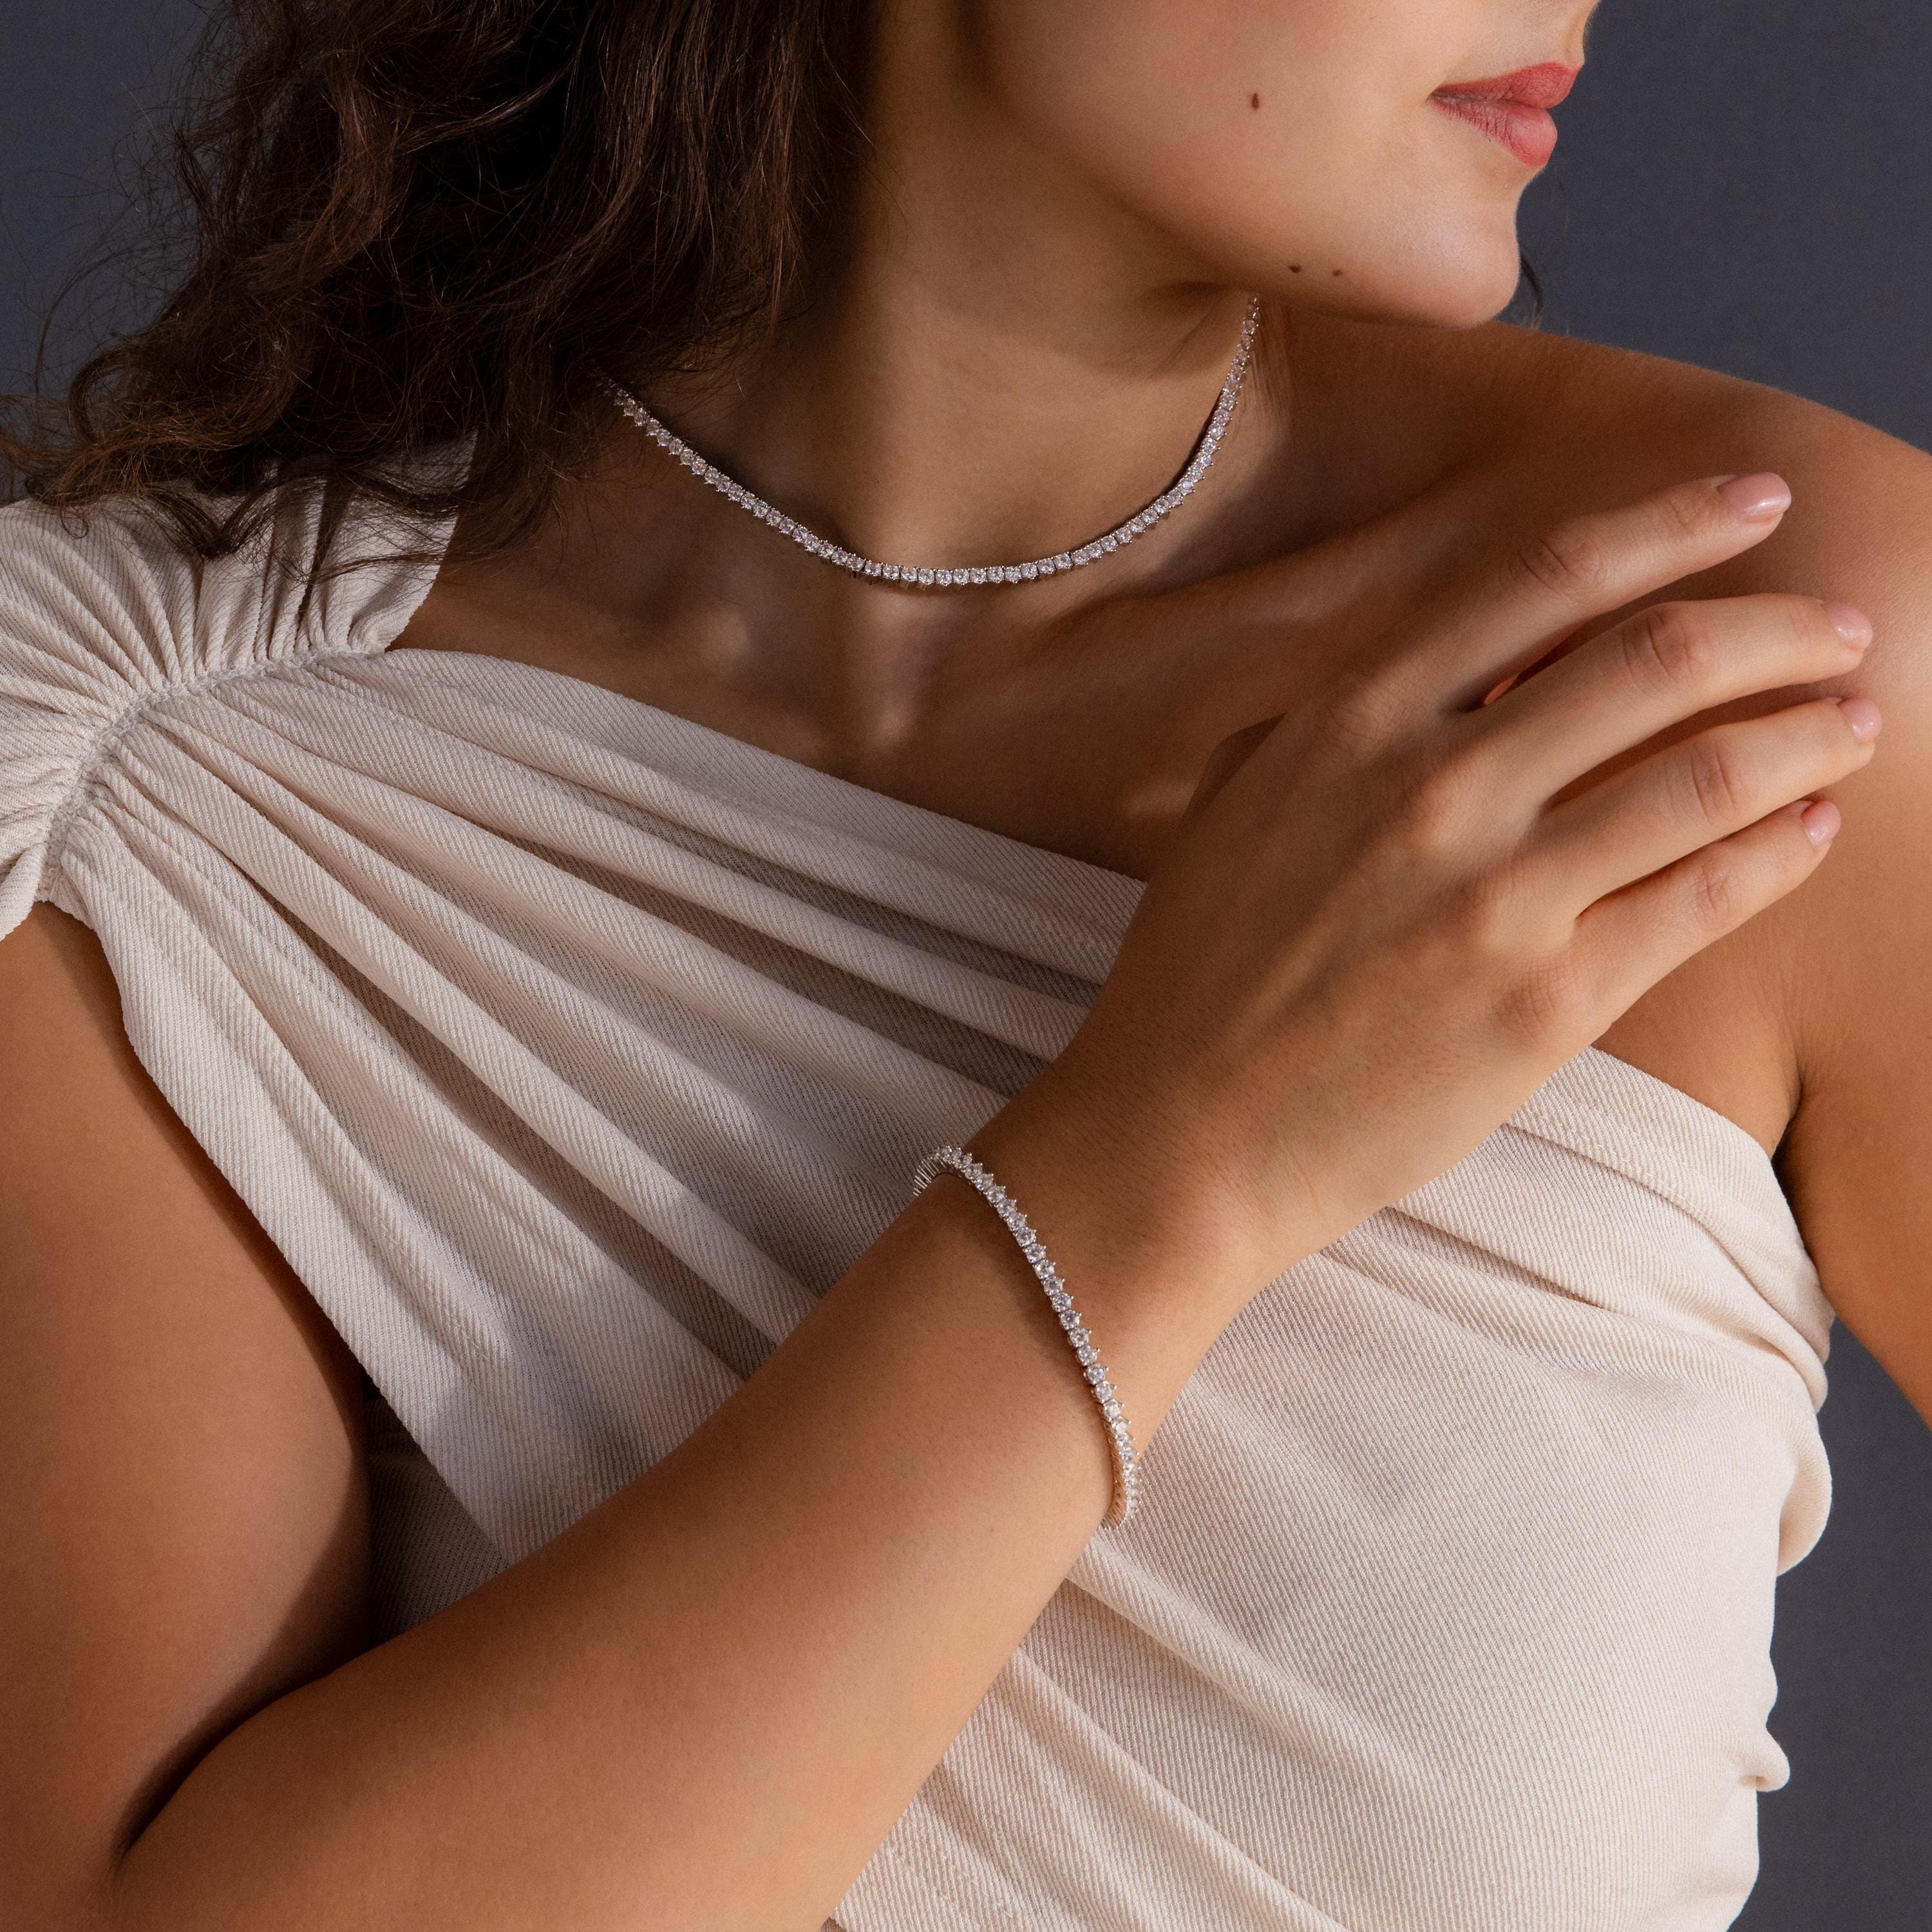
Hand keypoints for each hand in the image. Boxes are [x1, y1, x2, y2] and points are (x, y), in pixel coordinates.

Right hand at [1038, 472, 1877, 1287]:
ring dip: (1806, 733)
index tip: (1753, 504)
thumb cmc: (1202, 969)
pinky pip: (1697, 903)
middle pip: (1656, 659)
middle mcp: (1430, 787)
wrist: (1176, 1132)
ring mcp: (1491, 898)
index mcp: (1353, 720)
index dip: (1672, 526)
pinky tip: (1811, 828)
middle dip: (1779, 626)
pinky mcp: (1541, 1005)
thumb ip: (1356, 716)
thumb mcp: (1245, 798)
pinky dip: (1775, 852)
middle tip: (1841, 624)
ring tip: (1856, 722)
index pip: (1548, 580)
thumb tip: (1482, 660)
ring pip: (1703, 776)